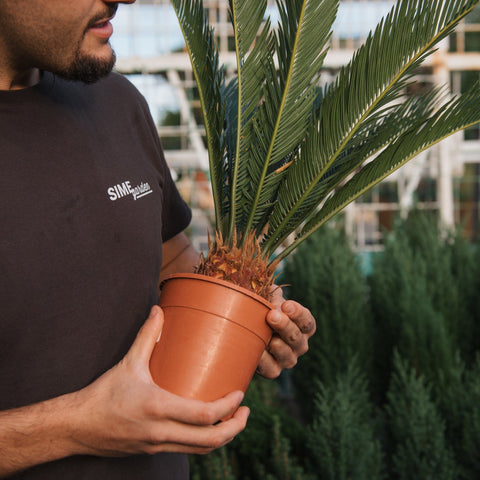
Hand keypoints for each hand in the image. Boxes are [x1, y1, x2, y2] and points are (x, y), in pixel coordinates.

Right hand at [70, 306, 249, 455]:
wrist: (77, 426)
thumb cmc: (104, 393)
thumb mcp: (128, 362)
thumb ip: (147, 335)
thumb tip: (158, 309)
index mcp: (158, 408)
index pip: (204, 415)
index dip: (228, 407)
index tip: (240, 394)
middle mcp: (161, 432)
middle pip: (209, 440)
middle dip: (234, 428)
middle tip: (245, 412)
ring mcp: (158, 445)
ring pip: (200, 450)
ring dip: (222, 438)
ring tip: (233, 420)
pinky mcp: (153, 451)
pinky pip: (186, 450)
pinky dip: (203, 441)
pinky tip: (206, 427)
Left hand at [256, 288, 315, 378]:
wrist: (244, 331)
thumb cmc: (260, 309)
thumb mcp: (267, 297)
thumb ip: (272, 295)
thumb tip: (273, 302)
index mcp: (302, 326)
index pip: (307, 321)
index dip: (298, 314)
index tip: (287, 305)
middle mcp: (299, 344)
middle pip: (297, 337)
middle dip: (285, 326)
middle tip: (272, 315)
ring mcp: (287, 358)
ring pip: (287, 354)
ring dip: (277, 345)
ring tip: (267, 338)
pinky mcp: (273, 370)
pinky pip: (271, 368)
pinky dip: (264, 360)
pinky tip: (256, 351)